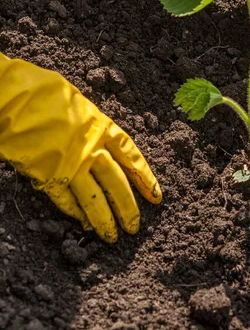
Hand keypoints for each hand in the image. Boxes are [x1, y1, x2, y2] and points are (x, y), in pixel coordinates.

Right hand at [0, 53, 161, 242]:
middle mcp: (91, 149)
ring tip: (112, 237)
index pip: (131, 158)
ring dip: (104, 220)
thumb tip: (98, 141)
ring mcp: (71, 164)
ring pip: (95, 199)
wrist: (11, 97)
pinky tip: (84, 225)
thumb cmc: (40, 93)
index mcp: (101, 128)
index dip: (145, 178)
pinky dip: (75, 213)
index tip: (156, 197)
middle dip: (128, 208)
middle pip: (117, 184)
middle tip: (134, 228)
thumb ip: (90, 126)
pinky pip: (66, 200)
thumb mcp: (76, 103)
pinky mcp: (48, 176)